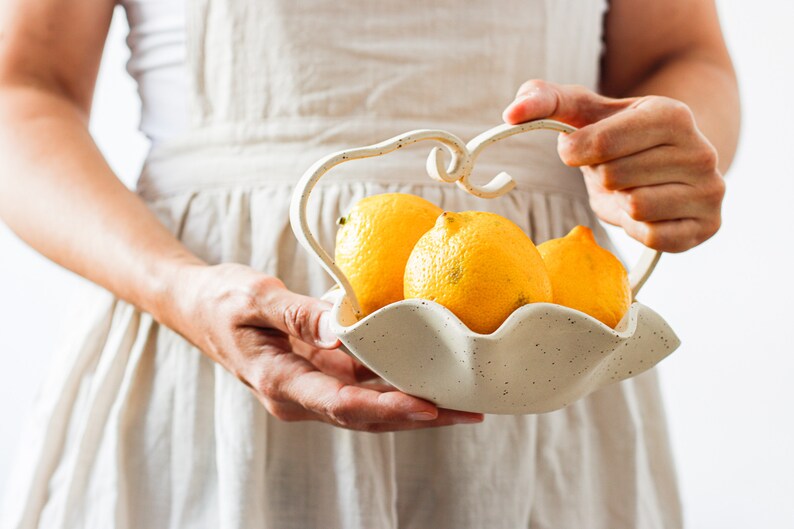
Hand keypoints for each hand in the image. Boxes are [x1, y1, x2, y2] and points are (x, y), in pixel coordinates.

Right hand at [169, 263, 483, 431]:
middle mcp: (298, 397)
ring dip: (412, 405)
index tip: (429, 406)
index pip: (341, 404)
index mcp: (279, 382)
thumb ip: (298, 315)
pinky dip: (394, 384)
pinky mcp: (317, 377)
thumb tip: (344, 328)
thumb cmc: (221, 299)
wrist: (196, 307)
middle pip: (365, 415)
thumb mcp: (256, 297)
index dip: (387, 408)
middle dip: (416, 416)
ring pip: (368, 406)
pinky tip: (427, 377)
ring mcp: (309, 389)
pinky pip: (360, 386)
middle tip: (467, 411)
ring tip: (462, 403)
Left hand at [503, 80, 725, 252]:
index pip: (600, 144)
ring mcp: (710, 190)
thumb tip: (511, 113)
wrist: (671, 160)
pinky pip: (652, 237)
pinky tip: (646, 211)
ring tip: (632, 187)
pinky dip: (637, 228)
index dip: (575, 152)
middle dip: (602, 176)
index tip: (578, 149)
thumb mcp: (583, 111)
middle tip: (616, 169)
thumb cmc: (619, 135)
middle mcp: (701, 150)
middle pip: (613, 178)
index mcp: (672, 114)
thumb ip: (544, 100)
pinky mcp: (707, 226)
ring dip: (620, 203)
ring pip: (635, 208)